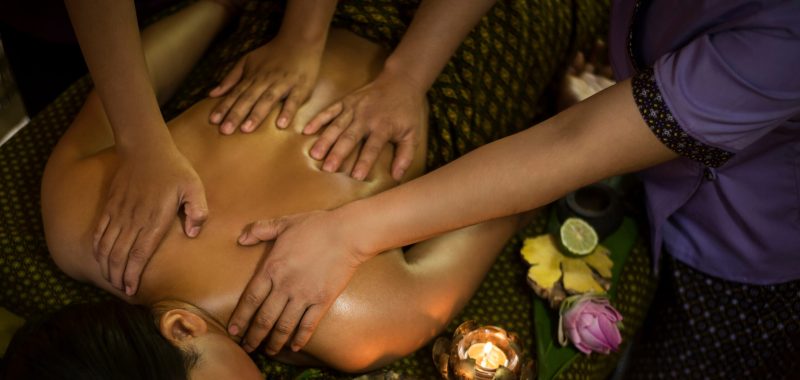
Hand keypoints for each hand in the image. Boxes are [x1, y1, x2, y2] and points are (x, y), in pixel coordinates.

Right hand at [94, 142, 207, 294]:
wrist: (145, 148)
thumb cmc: (174, 169)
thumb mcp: (195, 187)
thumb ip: (198, 211)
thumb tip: (193, 233)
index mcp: (155, 219)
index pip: (140, 253)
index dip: (134, 274)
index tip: (131, 290)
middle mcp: (134, 219)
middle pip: (121, 255)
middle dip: (119, 276)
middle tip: (122, 291)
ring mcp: (119, 213)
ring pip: (107, 246)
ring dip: (107, 266)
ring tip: (111, 281)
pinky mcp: (110, 205)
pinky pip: (100, 231)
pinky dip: (97, 247)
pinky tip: (99, 259)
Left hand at [209, 33, 323, 133]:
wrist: (299, 40)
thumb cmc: (272, 54)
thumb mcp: (247, 61)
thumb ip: (231, 78)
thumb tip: (212, 94)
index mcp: (253, 76)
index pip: (236, 93)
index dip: (224, 107)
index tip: (213, 121)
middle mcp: (265, 81)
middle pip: (248, 99)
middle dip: (236, 114)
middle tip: (225, 131)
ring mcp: (283, 84)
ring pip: (268, 100)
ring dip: (256, 114)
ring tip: (246, 129)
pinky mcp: (300, 87)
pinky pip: (293, 101)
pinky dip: (288, 112)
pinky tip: (281, 125)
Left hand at [229, 211, 364, 353]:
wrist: (347, 233)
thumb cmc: (316, 225)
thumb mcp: (284, 223)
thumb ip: (261, 229)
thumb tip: (242, 237)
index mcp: (272, 268)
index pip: (250, 299)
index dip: (240, 318)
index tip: (233, 331)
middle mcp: (285, 286)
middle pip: (264, 318)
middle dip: (254, 336)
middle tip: (248, 348)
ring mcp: (304, 295)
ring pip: (284, 326)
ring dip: (274, 342)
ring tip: (268, 351)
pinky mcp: (322, 300)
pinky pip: (308, 325)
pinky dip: (300, 338)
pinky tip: (294, 347)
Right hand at [303, 72, 425, 180]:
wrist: (401, 81)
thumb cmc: (407, 111)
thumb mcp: (413, 134)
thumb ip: (405, 156)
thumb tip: (397, 177)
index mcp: (383, 127)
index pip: (372, 148)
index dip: (365, 162)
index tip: (356, 176)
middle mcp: (366, 117)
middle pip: (350, 137)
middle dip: (338, 152)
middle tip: (327, 168)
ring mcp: (354, 108)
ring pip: (336, 126)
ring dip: (325, 140)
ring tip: (315, 154)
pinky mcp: (346, 101)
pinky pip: (329, 110)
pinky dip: (318, 120)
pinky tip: (306, 131)